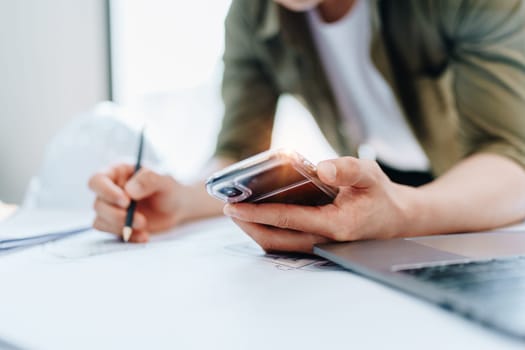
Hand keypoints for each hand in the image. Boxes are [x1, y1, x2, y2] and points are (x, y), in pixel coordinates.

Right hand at [88, 164, 186, 242]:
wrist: (177, 207)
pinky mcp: (116, 225)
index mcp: (117, 173)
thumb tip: (129, 190)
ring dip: (121, 226)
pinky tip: (144, 236)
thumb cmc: (169, 188)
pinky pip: (112, 234)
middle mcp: (109, 190)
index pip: (97, 180)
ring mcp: (111, 209)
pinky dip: (128, 236)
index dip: (106, 192)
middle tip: (141, 220)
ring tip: (144, 225)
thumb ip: (148, 180)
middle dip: (117, 215)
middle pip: (98, 204)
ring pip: (100, 221)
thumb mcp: (164, 180)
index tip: (126, 202)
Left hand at [223, 157, 415, 252]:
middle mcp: (323, 240)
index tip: (233, 206)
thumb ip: (349, 169)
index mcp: (336, 225)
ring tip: (236, 210)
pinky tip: (256, 214)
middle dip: (247, 225)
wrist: (395, 219)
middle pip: (275, 240)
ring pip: (278, 245)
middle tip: (227, 207)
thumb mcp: (370, 175)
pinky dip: (266, 230)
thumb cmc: (380, 196)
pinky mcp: (315, 243)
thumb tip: (322, 168)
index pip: (288, 220)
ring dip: (254, 230)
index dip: (258, 213)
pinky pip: (284, 241)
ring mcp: (318, 245)